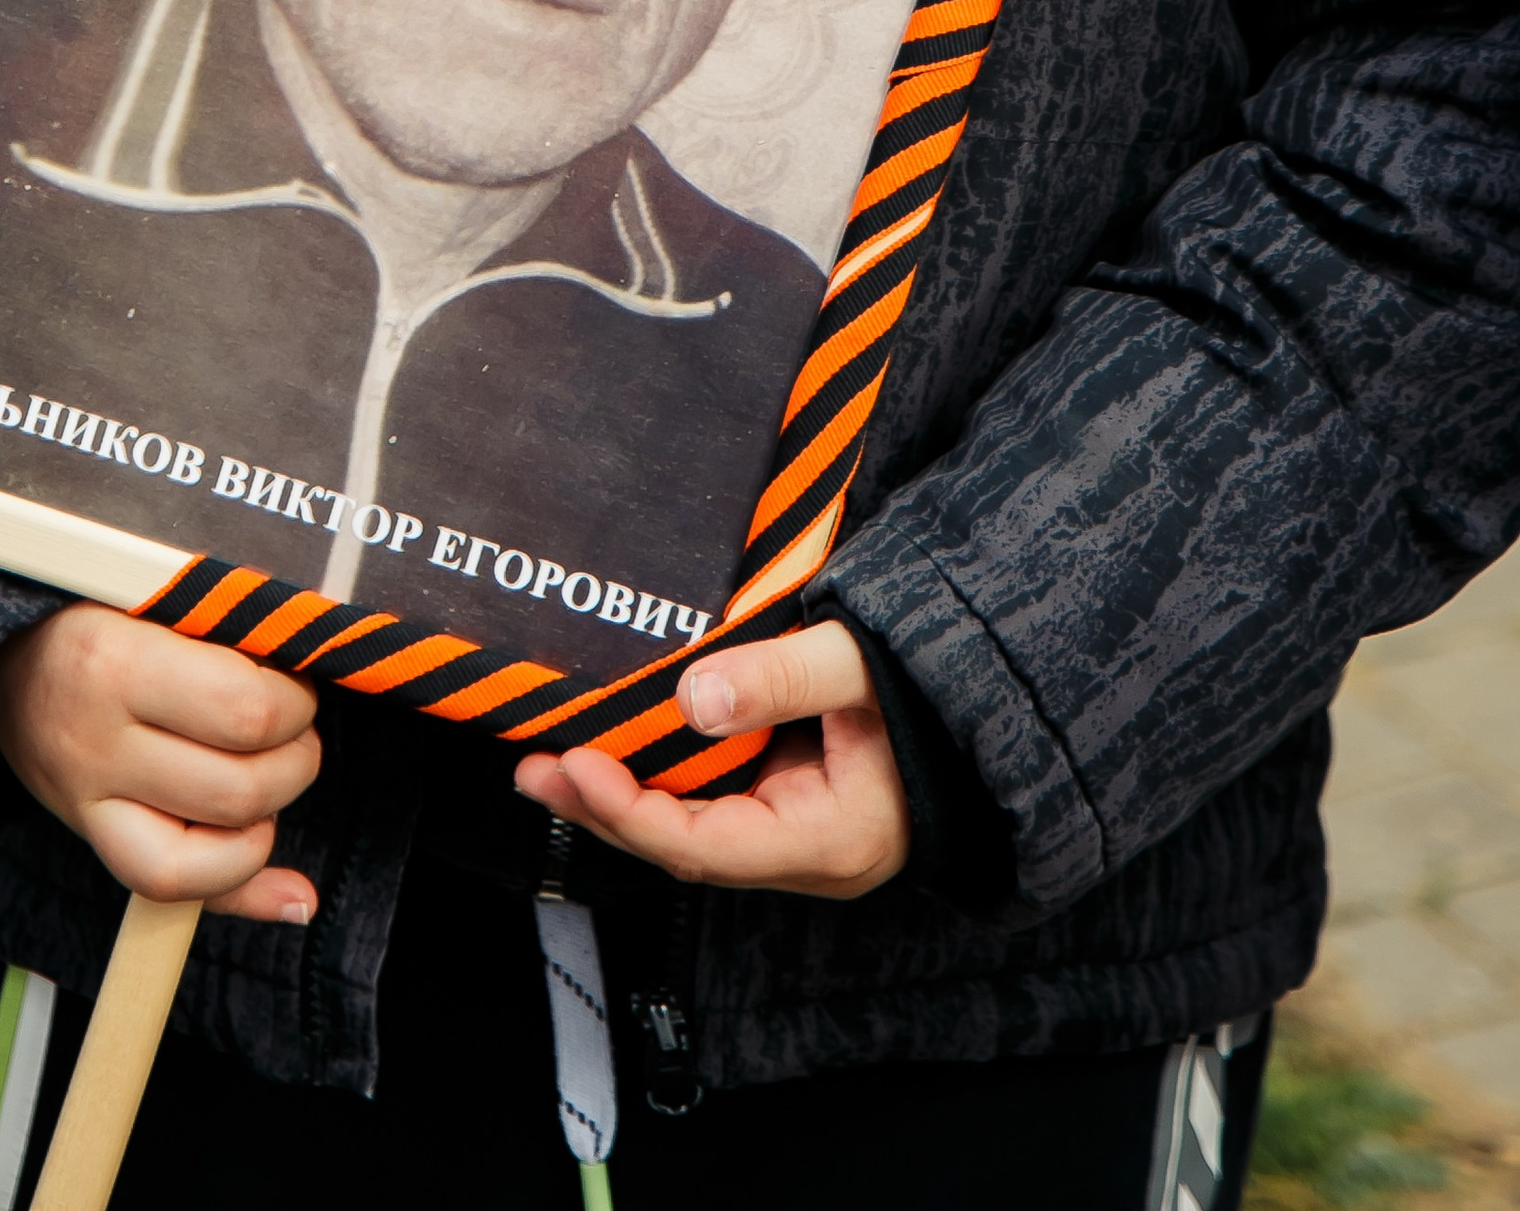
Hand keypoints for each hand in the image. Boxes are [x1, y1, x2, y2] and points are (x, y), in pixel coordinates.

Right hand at [0, 603, 322, 915]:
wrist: (1, 647)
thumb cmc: (97, 600)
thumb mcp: (154, 587)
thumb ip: (228, 617)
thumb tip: (318, 653)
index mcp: (115, 664)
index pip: (244, 711)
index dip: (294, 702)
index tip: (294, 677)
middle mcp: (96, 745)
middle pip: (236, 790)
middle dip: (295, 760)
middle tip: (293, 725)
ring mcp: (86, 802)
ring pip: (204, 860)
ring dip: (268, 820)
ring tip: (270, 772)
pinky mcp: (88, 835)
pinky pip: (166, 894)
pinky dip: (240, 895)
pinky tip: (289, 889)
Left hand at [515, 620, 909, 900]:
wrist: (983, 690)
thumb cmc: (932, 686)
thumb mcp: (858, 669)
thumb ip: (783, 679)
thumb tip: (691, 698)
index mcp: (827, 842)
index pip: (707, 847)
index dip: (635, 812)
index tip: (580, 766)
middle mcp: (800, 850)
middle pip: (683, 844)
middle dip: (606, 808)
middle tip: (536, 768)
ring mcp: (791, 828)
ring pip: (688, 822)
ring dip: (620, 792)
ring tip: (550, 761)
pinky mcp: (783, 797)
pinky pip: (706, 795)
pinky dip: (656, 771)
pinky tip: (615, 746)